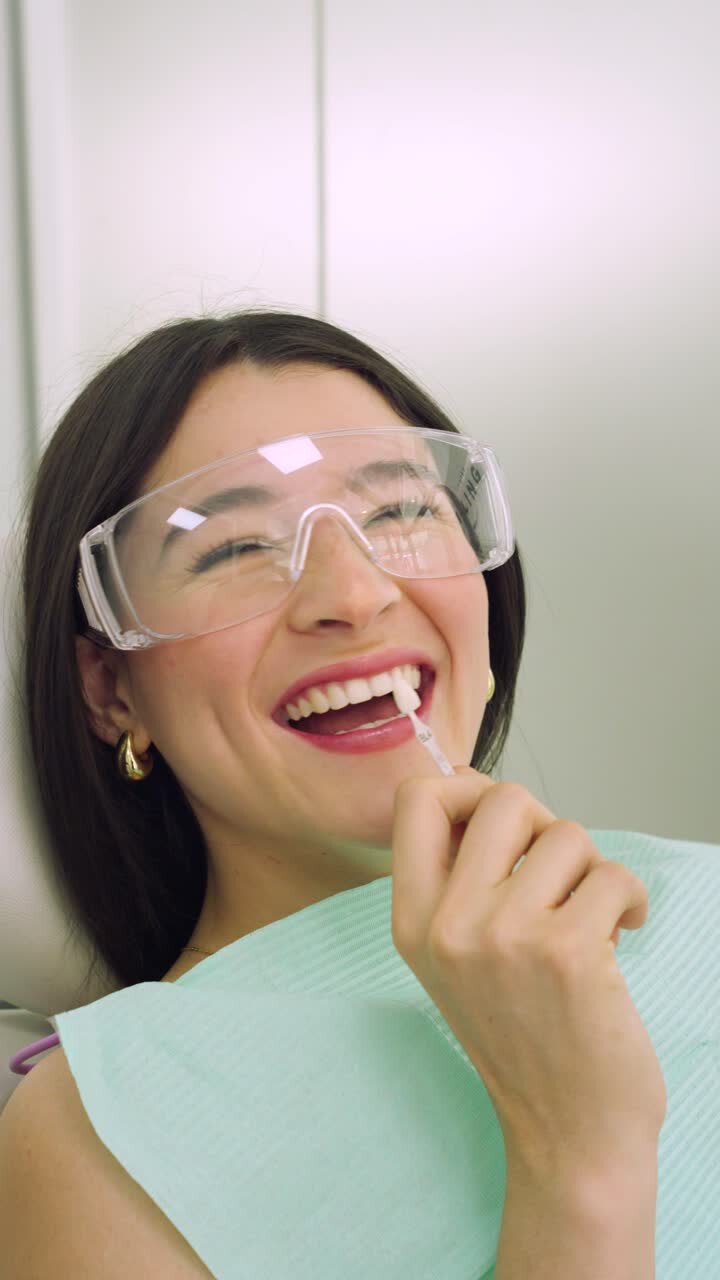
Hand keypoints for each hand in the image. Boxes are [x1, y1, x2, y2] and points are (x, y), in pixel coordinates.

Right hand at [390, 769, 666, 1174]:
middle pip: (501, 798)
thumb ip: (456, 880)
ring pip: (567, 834)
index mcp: (412, 921)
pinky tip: (621, 935)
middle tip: (559, 873)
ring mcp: (505, 936)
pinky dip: (629, 899)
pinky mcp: (567, 950)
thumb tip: (477, 789)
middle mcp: (448, 924)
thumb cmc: (523, 1037)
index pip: (415, 799)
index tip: (505, 827)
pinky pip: (614, 874)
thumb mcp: (454, 960)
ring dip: (592, 871)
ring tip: (592, 917)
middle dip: (545, 825)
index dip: (467, 789)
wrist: (566, 1134)